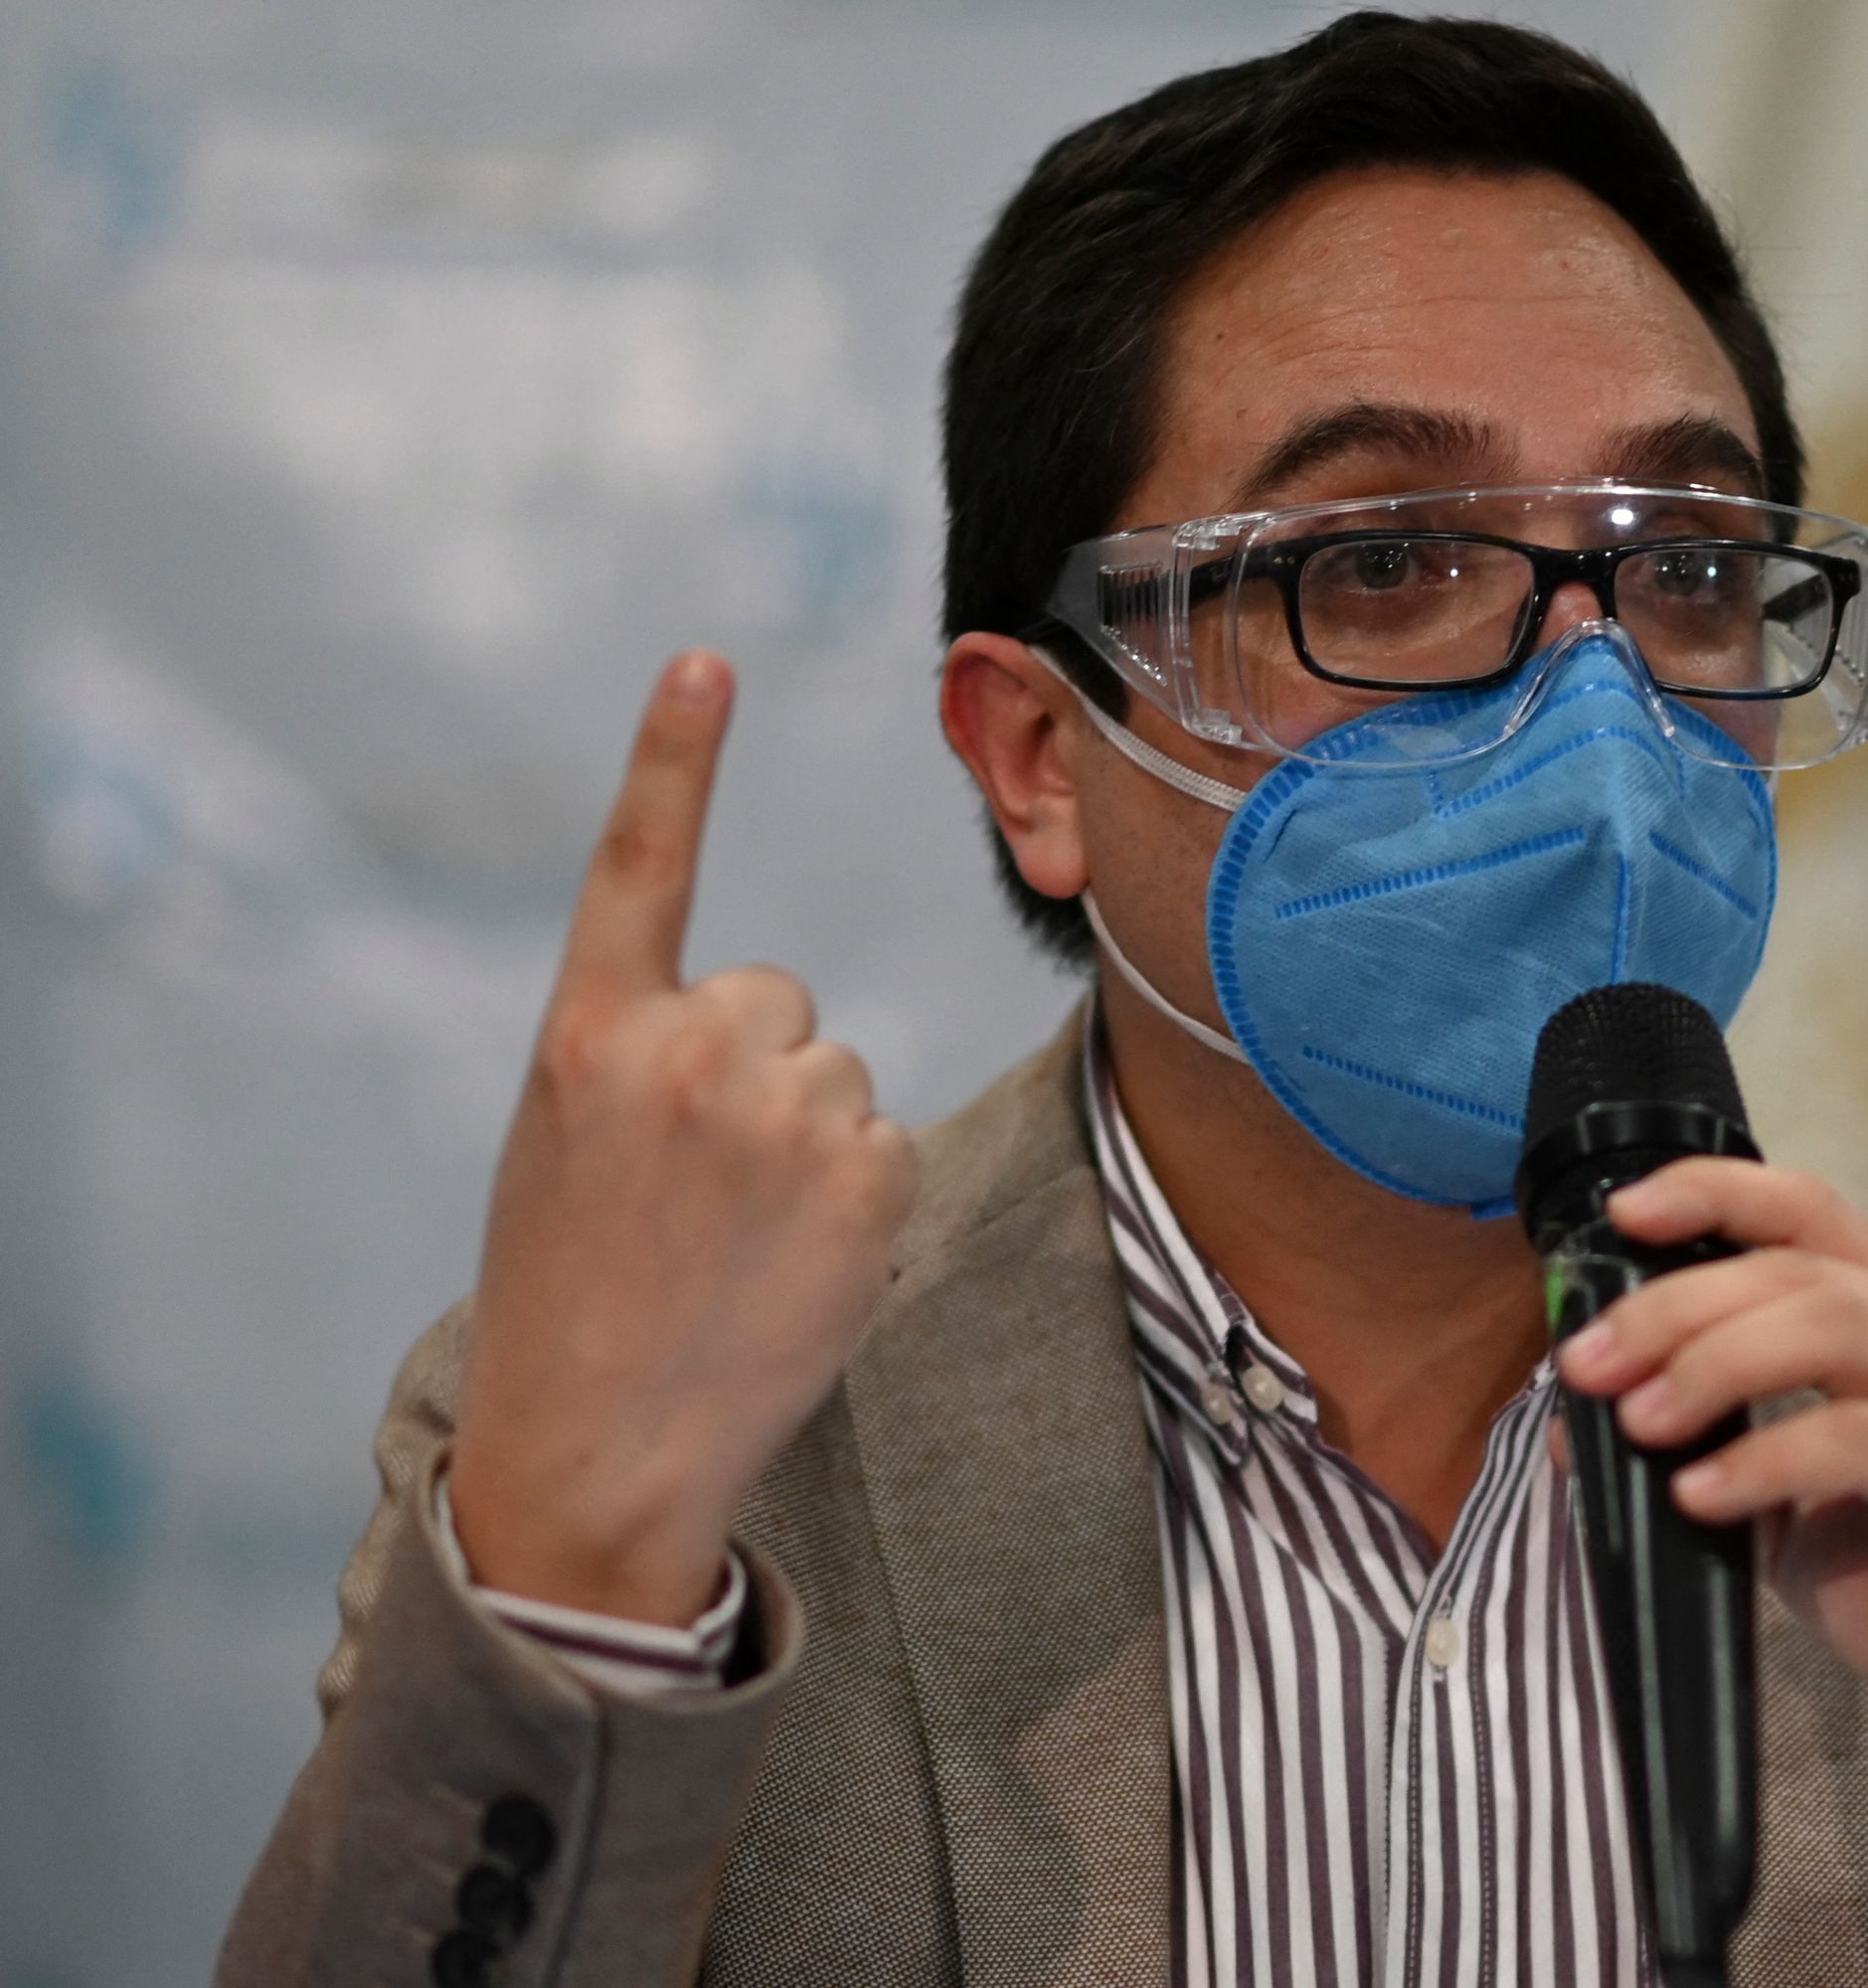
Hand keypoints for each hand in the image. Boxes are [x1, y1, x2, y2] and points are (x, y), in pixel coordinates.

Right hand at [445, 652, 918, 1624]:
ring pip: (838, 1075)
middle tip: (697, 1192)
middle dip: (756, 1074)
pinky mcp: (870, 1168)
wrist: (598, 1452)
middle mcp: (686, 1049)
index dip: (673, 757)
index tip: (706, 662)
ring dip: (809, 1143)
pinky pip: (886, 1143)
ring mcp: (784, 1107)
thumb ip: (644, 1058)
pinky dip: (858, 1201)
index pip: (640, 864)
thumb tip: (770, 1027)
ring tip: (735, 1244)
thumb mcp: (565, 1151)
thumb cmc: (573, 1298)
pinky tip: (793, 1268)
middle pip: (780, 999)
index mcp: (587, 1034)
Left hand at [1552, 1161, 1867, 1817]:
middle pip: (1797, 1267)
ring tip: (1639, 1421)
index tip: (1623, 1213)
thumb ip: (1710, 1454)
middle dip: (1675, 1303)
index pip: (1808, 1211)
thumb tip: (1581, 1421)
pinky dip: (1765, 1458)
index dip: (1714, 1192)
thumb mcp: (1791, 1513)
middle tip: (1588, 1363)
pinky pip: (1859, 1438)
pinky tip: (1700, 1497)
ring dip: (1714, 1360)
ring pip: (1831, 1322)